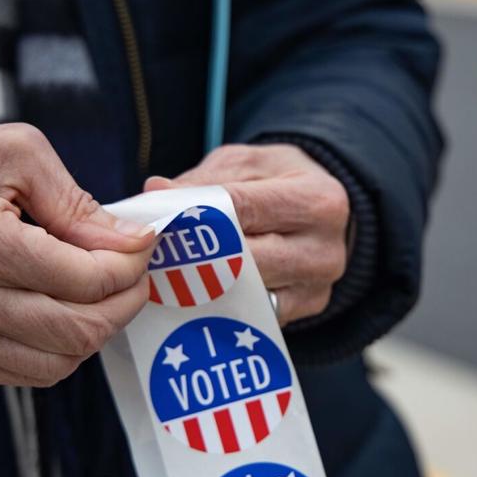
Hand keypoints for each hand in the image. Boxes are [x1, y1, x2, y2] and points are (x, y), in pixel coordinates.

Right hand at [0, 123, 155, 386]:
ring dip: (94, 333)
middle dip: (124, 305)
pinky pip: (22, 374)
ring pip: (56, 364)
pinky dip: (56, 351)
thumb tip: (131, 242)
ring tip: (101, 296)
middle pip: (78, 331)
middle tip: (133, 276)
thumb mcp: (14, 153)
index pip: (86, 280)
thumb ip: (76, 203)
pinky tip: (61, 313)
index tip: (141, 246)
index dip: (130, 267)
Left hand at [145, 144, 349, 323]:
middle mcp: (325, 248)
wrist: (323, 212)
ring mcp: (317, 286)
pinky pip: (251, 312)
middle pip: (244, 258)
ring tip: (165, 271)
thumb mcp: (248, 164)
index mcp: (318, 200)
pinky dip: (219, 303)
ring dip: (200, 284)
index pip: (244, 208)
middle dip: (194, 254)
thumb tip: (156, 192)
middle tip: (151, 252)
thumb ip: (205, 179)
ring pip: (244, 291)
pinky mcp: (305, 310)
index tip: (156, 218)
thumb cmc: (280, 181)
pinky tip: (195, 291)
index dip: (195, 214)